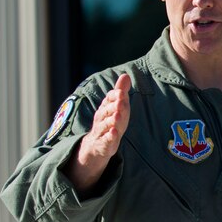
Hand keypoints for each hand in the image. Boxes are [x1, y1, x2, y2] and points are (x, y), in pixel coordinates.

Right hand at [66, 74, 131, 192]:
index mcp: (105, 108)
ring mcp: (101, 132)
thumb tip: (125, 75)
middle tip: (120, 101)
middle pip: (107, 111)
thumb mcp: (116, 108)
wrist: (96, 146)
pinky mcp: (104, 145)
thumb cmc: (109, 123)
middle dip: (114, 106)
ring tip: (117, 116)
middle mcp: (101, 119)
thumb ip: (120, 92)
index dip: (114, 96)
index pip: (109, 100)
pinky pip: (106, 140)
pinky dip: (109, 137)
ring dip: (111, 120)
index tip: (121, 92)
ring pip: (105, 125)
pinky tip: (114, 133)